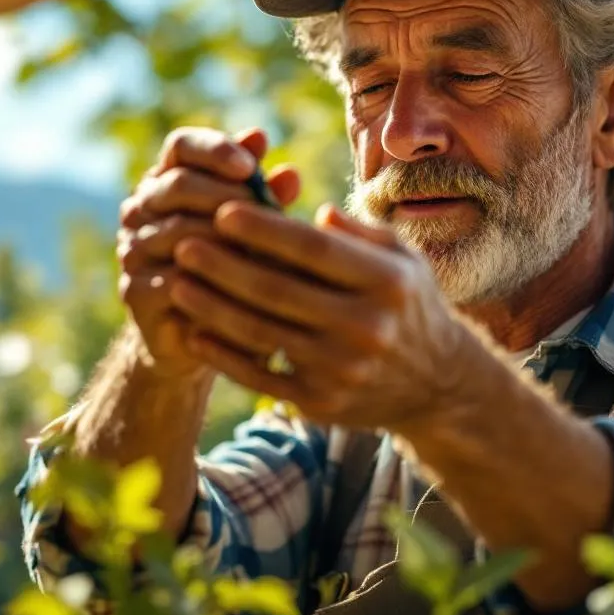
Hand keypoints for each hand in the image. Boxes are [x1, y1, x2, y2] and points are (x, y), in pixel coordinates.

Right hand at [117, 127, 299, 378]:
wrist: (200, 333)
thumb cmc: (235, 267)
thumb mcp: (253, 228)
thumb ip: (266, 199)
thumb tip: (291, 173)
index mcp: (165, 181)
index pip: (181, 146)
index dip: (215, 149)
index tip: (251, 166)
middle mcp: (140, 210)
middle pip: (178, 183)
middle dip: (228, 195)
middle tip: (267, 212)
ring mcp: (132, 249)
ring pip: (180, 231)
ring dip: (227, 239)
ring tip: (267, 249)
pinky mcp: (135, 291)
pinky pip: (175, 278)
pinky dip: (213, 281)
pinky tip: (248, 288)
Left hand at [168, 201, 480, 430]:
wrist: (437, 386)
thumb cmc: (408, 304)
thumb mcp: (403, 259)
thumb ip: (359, 233)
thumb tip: (314, 214)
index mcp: (387, 282)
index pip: (313, 251)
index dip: (264, 230)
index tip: (223, 210)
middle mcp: (367, 327)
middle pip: (278, 290)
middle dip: (223, 265)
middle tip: (183, 242)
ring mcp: (342, 370)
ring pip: (261, 333)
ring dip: (211, 307)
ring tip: (177, 282)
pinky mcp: (321, 404)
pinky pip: (260, 376)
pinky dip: (223, 354)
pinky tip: (193, 330)